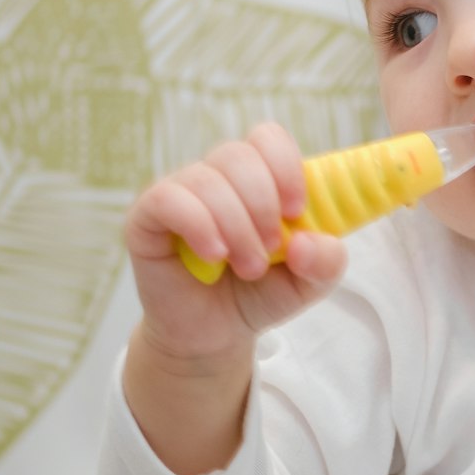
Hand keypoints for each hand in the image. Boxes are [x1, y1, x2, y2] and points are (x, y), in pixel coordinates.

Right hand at [123, 122, 347, 372]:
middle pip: (238, 155)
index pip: (268, 138)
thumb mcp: (310, 283)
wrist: (214, 336)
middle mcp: (217, 177)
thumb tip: (306, 242)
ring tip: (248, 267)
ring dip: (236, 226)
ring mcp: (180, 193)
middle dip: (262, 205)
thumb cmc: (260, 295)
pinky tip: (214, 255)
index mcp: (258, 178)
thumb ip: (327, 261)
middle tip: (270, 250)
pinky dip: (198, 225)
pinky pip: (168, 199)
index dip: (285, 166)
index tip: (295, 210)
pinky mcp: (147, 217)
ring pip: (207, 179)